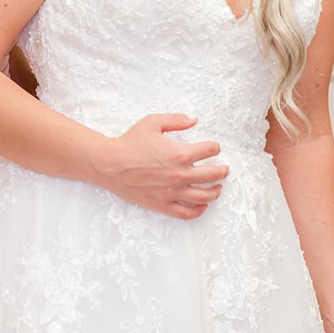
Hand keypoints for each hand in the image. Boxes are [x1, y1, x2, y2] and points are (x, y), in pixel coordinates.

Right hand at [97, 114, 228, 219]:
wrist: (109, 163)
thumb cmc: (129, 143)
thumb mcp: (152, 123)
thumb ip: (176, 120)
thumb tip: (194, 119)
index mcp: (180, 154)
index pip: (209, 151)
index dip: (215, 147)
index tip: (214, 147)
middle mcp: (181, 175)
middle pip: (213, 175)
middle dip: (222, 170)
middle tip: (224, 169)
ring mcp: (173, 192)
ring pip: (205, 196)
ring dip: (216, 191)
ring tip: (217, 188)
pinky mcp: (163, 204)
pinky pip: (187, 212)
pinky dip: (199, 210)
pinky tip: (202, 205)